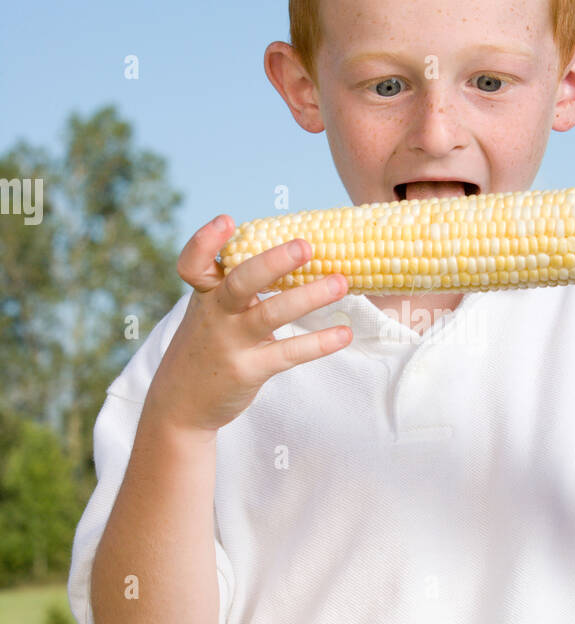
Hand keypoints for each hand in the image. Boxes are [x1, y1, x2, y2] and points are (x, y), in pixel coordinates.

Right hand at [146, 215, 352, 432]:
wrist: (180, 403)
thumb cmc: (208, 345)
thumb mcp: (212, 311)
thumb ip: (240, 287)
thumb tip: (299, 256)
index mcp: (205, 293)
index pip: (194, 263)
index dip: (206, 241)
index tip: (228, 219)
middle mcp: (214, 314)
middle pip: (240, 282)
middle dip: (272, 262)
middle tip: (306, 246)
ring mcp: (230, 342)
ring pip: (270, 314)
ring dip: (308, 297)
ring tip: (340, 283)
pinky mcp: (248, 370)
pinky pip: (288, 353)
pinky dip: (318, 343)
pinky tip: (344, 334)